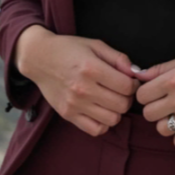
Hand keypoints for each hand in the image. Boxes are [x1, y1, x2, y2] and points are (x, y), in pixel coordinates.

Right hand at [14, 26, 140, 136]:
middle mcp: (83, 89)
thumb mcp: (95, 45)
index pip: (127, 86)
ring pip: (112, 120)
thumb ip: (118, 58)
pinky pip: (95, 130)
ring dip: (116, 111)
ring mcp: (74, 104)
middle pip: (122, 105)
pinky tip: (101, 110)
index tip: (129, 80)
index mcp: (91, 68)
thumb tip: (136, 72)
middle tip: (121, 90)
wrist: (39, 58)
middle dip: (127, 97)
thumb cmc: (69, 49)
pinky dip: (103, 123)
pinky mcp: (67, 115)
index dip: (134, 84)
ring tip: (111, 99)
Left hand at [132, 44, 174, 150]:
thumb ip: (161, 68)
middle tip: (165, 103)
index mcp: (174, 79)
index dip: (146, 93)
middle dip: (154, 108)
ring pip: (161, 130)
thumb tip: (138, 74)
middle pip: (148, 114)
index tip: (154, 92)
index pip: (142, 95)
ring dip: (165, 123)